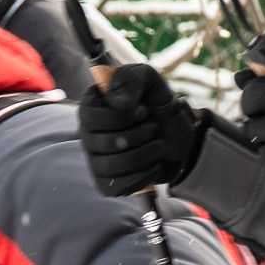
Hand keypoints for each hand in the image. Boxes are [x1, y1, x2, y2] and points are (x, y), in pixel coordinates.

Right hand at [80, 62, 207, 196]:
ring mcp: (95, 161)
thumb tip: (118, 102)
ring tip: (158, 145)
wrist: (177, 134)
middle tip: (154, 127)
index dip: (123, 116)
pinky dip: (145, 175)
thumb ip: (132, 78)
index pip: (91, 117)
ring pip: (114, 165)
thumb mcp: (148, 80)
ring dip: (146, 154)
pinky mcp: (106, 183)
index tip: (142, 109)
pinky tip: (154, 164)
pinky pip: (120, 186)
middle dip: (141, 135)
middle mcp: (87, 135)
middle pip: (106, 143)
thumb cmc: (156, 103)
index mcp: (90, 107)